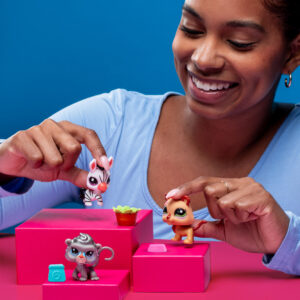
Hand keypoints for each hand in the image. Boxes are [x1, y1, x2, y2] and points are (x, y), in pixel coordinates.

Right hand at [0, 119, 107, 187]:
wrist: (14, 162)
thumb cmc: (42, 161)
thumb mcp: (64, 170)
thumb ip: (81, 175)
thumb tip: (99, 185)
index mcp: (68, 129)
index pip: (89, 134)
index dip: (99, 149)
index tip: (106, 165)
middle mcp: (55, 125)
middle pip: (74, 148)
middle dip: (67, 164)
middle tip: (56, 164)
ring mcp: (38, 129)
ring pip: (56, 157)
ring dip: (49, 167)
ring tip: (41, 162)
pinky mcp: (22, 136)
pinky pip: (37, 158)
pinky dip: (36, 165)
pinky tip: (30, 161)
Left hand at [166, 176, 288, 253]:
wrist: (276, 242)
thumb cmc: (251, 232)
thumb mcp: (223, 230)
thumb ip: (206, 226)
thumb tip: (186, 225)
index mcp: (230, 187)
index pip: (203, 182)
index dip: (185, 188)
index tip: (169, 196)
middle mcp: (239, 182)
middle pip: (209, 189)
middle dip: (214, 209)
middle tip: (229, 218)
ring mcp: (250, 187)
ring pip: (222, 199)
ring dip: (229, 215)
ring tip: (243, 219)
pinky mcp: (260, 196)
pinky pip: (237, 205)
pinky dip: (240, 217)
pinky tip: (251, 218)